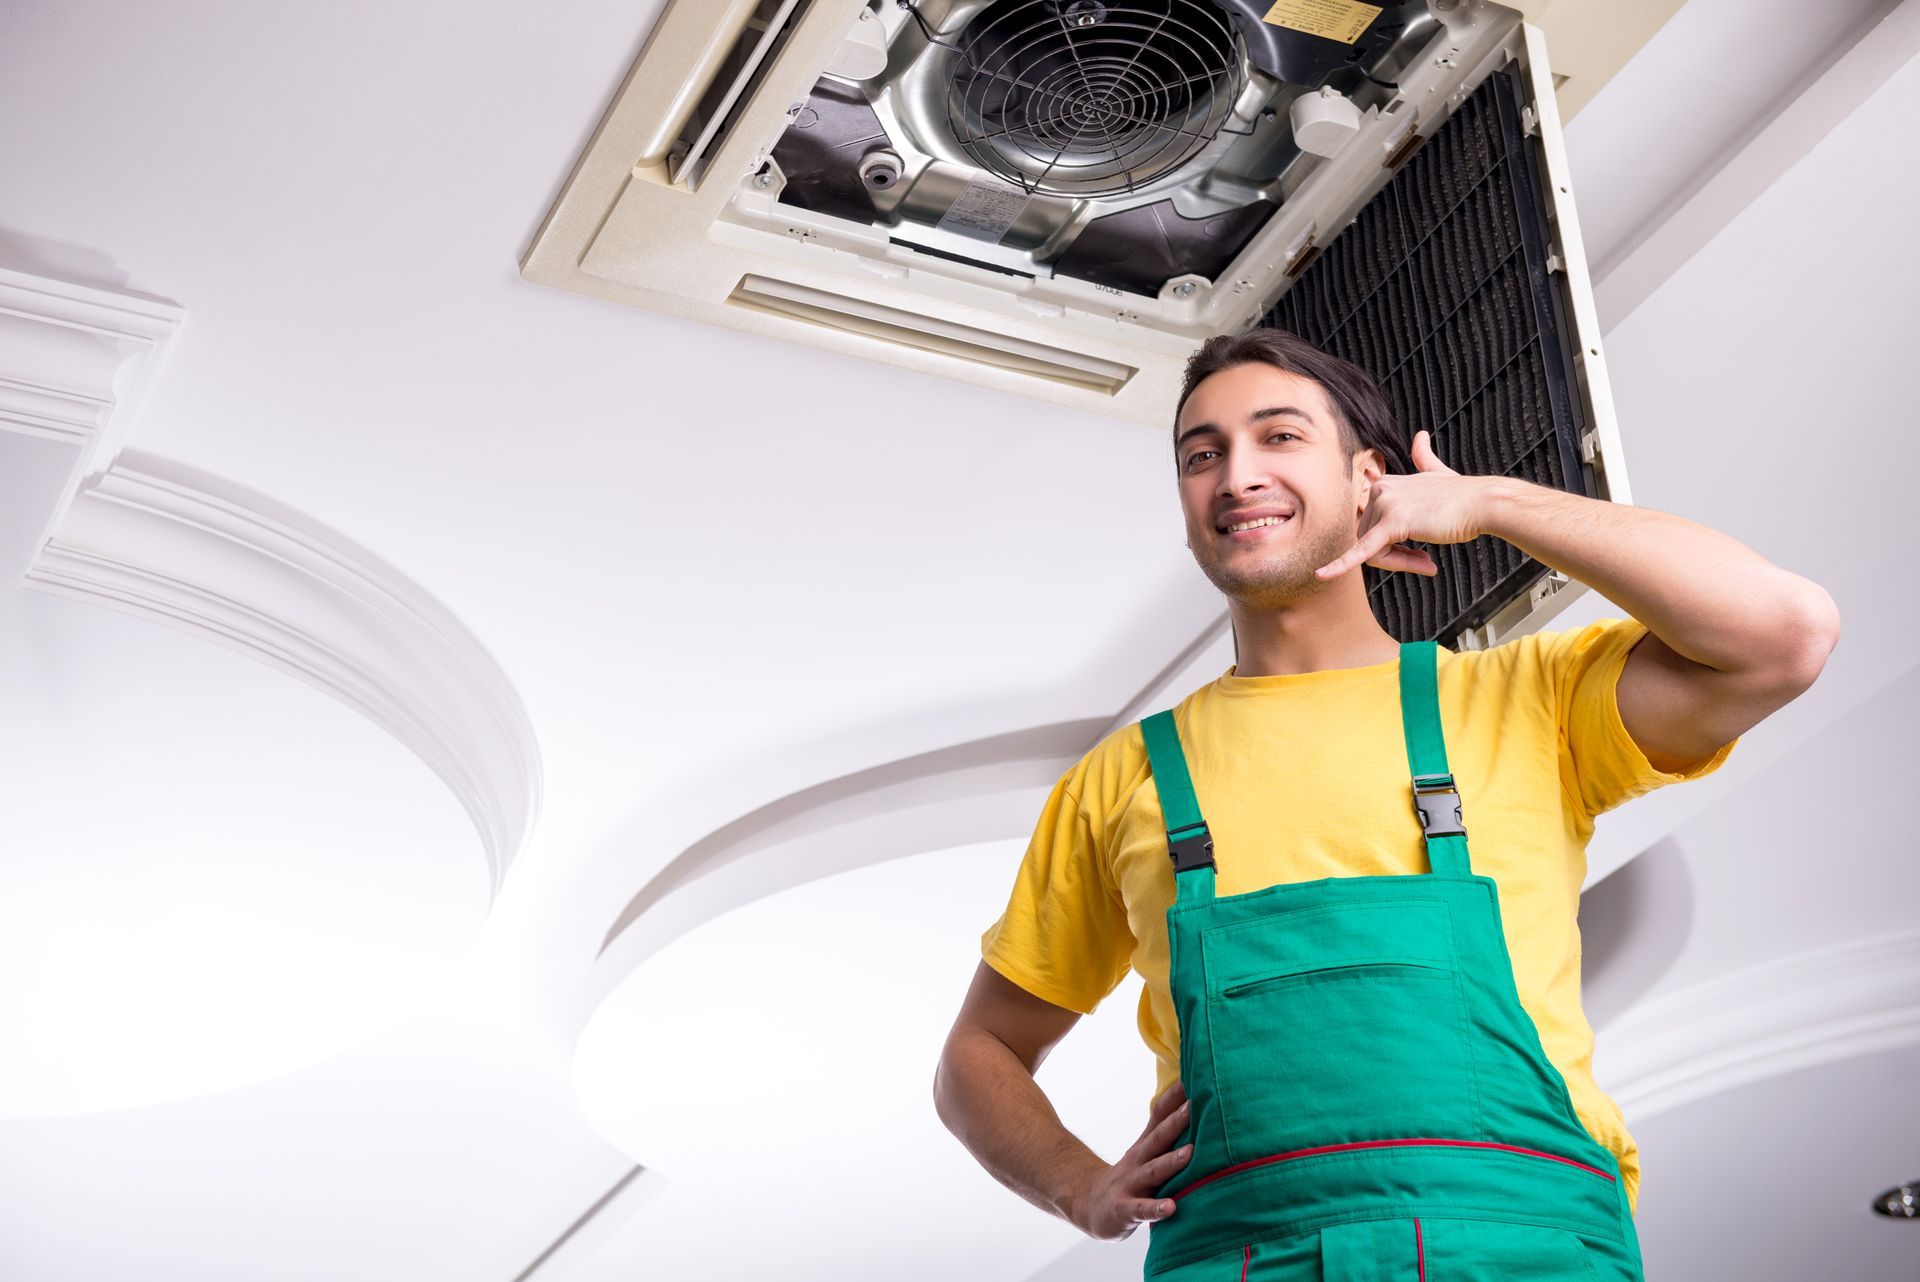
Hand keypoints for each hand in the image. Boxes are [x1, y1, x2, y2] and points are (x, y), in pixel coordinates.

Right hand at [1070, 1079, 1193, 1239]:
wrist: (1089, 1204)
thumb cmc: (1130, 1176)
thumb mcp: (1145, 1150)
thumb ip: (1164, 1130)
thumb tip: (1190, 1104)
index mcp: (1146, 1146)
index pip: (1159, 1116)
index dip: (1174, 1098)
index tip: (1193, 1076)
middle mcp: (1138, 1161)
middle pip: (1158, 1138)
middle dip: (1176, 1121)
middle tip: (1194, 1106)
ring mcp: (1131, 1184)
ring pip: (1153, 1171)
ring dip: (1171, 1162)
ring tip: (1190, 1153)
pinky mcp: (1125, 1210)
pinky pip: (1142, 1209)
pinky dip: (1156, 1209)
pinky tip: (1171, 1208)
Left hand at [1315, 430, 1492, 580]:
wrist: (1483, 503)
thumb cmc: (1464, 496)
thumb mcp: (1438, 473)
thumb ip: (1424, 457)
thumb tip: (1421, 435)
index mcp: (1385, 484)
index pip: (1373, 525)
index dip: (1392, 546)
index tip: (1419, 556)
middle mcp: (1380, 490)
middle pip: (1371, 541)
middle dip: (1397, 558)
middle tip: (1426, 563)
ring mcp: (1385, 505)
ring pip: (1375, 552)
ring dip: (1400, 564)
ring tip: (1427, 564)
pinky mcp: (1393, 523)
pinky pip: (1363, 551)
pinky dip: (1340, 565)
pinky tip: (1322, 575)